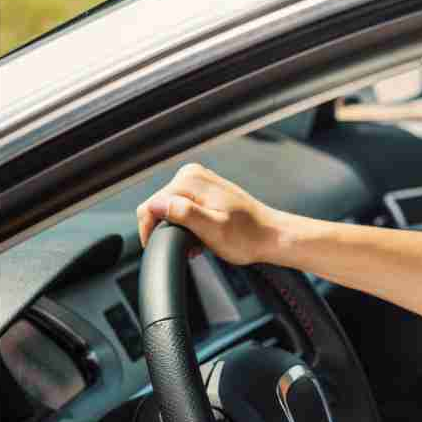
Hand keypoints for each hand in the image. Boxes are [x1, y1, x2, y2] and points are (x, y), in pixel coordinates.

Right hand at [136, 164, 278, 264]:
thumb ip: (184, 214)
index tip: (161, 247)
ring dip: (177, 230)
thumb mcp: (213, 229)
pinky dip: (187, 226)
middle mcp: (192, 174)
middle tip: (188, 247)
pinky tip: (201, 237)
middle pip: (158, 206)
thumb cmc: (248, 236)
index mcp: (191, 180)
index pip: (150, 205)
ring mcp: (198, 181)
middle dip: (167, 230)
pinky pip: (181, 208)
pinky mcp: (204, 191)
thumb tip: (156, 205)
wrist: (270, 235)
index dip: (150, 230)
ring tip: (198, 244)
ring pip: (168, 209)